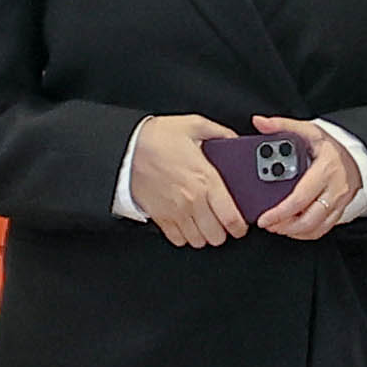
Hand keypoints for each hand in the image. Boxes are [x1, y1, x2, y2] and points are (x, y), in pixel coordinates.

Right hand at [127, 117, 244, 249]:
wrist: (125, 148)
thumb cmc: (156, 137)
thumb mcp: (193, 125)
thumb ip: (220, 133)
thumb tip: (234, 140)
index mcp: (206, 179)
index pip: (231, 217)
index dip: (240, 227)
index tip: (240, 225)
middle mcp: (193, 200)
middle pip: (217, 236)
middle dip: (223, 231)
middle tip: (221, 222)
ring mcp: (176, 211)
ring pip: (199, 241)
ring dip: (204, 235)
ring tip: (205, 223)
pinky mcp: (160, 217)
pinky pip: (178, 240)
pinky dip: (185, 236)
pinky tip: (187, 224)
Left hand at [245, 119, 361, 242]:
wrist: (358, 155)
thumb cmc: (330, 146)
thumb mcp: (308, 130)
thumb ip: (282, 126)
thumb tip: (259, 123)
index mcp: (326, 169)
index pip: (300, 197)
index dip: (280, 212)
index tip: (264, 217)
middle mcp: (335, 189)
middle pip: (308, 219)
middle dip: (283, 226)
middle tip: (267, 224)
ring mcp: (339, 203)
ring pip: (315, 227)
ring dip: (293, 231)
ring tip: (276, 226)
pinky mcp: (340, 211)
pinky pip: (322, 229)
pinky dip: (305, 233)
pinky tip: (292, 229)